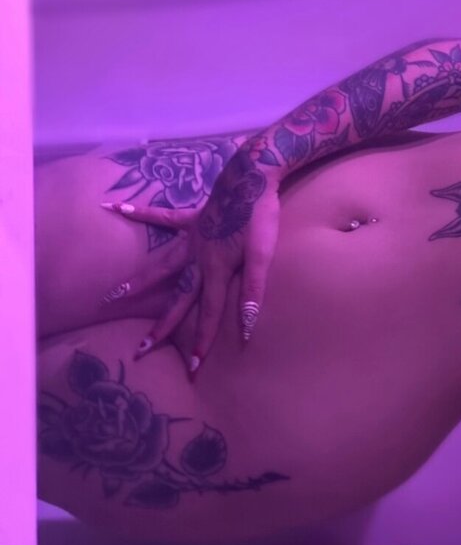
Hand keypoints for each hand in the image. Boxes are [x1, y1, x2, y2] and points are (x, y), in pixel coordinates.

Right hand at [103, 144, 281, 378]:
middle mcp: (198, 257)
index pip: (209, 313)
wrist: (253, 177)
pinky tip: (114, 207)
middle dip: (162, 325)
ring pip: (161, 264)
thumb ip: (252, 291)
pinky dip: (140, 213)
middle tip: (140, 349)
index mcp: (215, 269)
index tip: (191, 368)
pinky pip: (162, 217)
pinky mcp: (193, 217)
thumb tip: (247, 327)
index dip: (202, 341)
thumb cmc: (260, 216)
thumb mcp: (262, 256)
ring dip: (139, 280)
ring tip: (114, 293)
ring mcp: (192, 236)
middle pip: (177, 297)